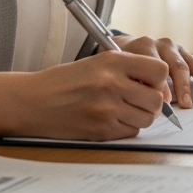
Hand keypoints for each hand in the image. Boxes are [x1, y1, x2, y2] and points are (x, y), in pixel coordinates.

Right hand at [14, 50, 170, 139]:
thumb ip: (128, 68)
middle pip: (156, 99)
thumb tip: (159, 83)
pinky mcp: (101, 129)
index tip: (148, 82)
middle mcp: (112, 83)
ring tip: (123, 110)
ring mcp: (107, 108)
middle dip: (151, 102)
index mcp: (113, 61)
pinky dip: (126, 128)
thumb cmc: (64, 81)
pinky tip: (111, 119)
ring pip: (147, 118)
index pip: (160, 70)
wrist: (32, 101)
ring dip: (140, 116)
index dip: (158, 78)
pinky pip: (131, 132)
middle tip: (138, 100)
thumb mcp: (97, 62)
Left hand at [113, 35, 192, 107]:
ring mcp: (173, 48)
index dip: (160, 84)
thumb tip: (146, 98)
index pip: (155, 64)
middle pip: (173, 65)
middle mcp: (160, 44)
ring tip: (189, 101)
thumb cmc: (123, 63)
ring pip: (185, 64)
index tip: (163, 101)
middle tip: (182, 104)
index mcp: (144, 45)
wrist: (127, 48)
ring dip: (188, 85)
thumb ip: (131, 80)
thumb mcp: (122, 69)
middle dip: (179, 86)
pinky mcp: (183, 52)